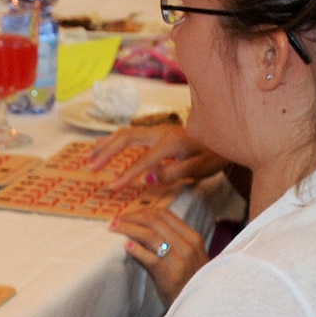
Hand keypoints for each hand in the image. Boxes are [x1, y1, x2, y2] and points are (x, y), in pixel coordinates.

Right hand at [88, 122, 227, 190]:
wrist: (225, 137)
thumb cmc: (214, 156)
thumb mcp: (199, 169)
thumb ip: (173, 173)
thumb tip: (146, 177)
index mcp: (172, 143)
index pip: (143, 161)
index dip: (126, 175)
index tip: (112, 187)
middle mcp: (161, 132)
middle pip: (126, 138)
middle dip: (107, 153)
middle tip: (92, 168)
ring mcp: (158, 129)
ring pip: (125, 132)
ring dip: (106, 144)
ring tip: (89, 157)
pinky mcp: (156, 131)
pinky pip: (130, 132)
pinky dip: (114, 139)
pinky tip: (102, 145)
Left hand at [110, 201, 206, 305]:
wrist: (202, 305)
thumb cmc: (192, 280)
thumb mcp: (188, 256)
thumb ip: (172, 241)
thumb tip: (142, 229)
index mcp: (192, 237)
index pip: (164, 214)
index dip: (142, 211)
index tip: (127, 215)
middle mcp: (187, 245)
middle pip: (154, 221)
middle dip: (132, 217)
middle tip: (115, 220)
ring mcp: (180, 260)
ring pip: (150, 235)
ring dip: (128, 229)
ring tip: (114, 228)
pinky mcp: (171, 276)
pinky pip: (151, 259)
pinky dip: (137, 250)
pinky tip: (126, 246)